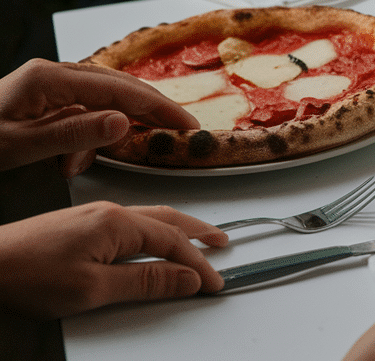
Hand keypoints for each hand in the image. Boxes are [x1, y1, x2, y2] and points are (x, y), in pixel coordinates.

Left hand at [0, 59, 198, 176]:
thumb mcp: (19, 146)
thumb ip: (74, 133)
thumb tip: (123, 122)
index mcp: (49, 78)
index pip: (120, 91)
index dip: (159, 108)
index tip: (186, 123)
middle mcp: (53, 74)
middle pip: (118, 89)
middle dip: (145, 114)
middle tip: (177, 131)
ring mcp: (48, 85)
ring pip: (100, 102)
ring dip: (101, 135)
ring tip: (81, 163)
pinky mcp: (43, 99)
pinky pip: (81, 112)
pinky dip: (84, 136)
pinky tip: (69, 159)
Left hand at [0, 201, 225, 318]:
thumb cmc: (26, 274)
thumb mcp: (92, 289)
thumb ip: (145, 283)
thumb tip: (186, 279)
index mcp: (117, 223)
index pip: (172, 241)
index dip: (197, 263)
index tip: (213, 281)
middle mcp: (109, 211)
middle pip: (167, 219)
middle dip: (198, 231)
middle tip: (222, 243)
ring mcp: (93, 214)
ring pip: (149, 217)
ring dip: (177, 228)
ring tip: (196, 238)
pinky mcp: (79, 223)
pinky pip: (130, 221)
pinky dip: (153, 230)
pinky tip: (150, 239)